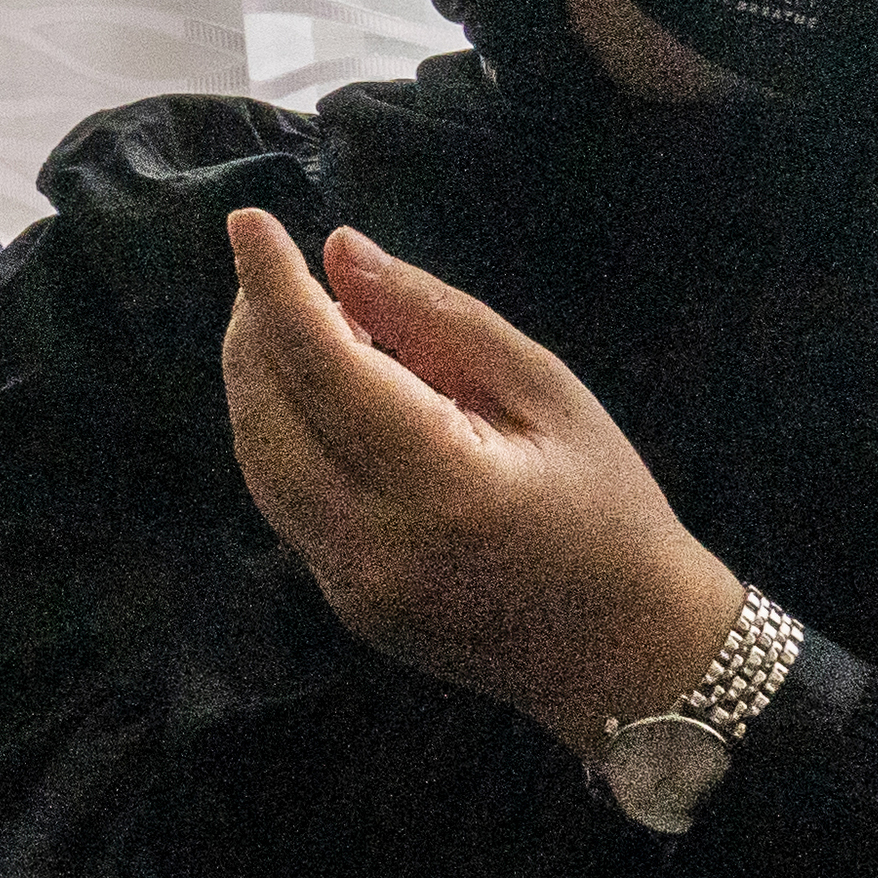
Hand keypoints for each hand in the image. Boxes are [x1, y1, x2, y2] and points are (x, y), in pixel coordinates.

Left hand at [221, 210, 744, 752]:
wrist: (630, 657)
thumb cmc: (608, 508)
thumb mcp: (544, 389)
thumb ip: (436, 318)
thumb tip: (339, 253)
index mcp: (443, 485)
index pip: (323, 367)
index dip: (275, 287)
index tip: (247, 220)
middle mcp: (377, 544)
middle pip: (267, 414)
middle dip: (256, 327)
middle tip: (276, 265)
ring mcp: (350, 586)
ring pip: (259, 459)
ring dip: (257, 378)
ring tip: (295, 318)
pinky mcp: (343, 603)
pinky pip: (283, 498)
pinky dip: (281, 430)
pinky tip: (316, 390)